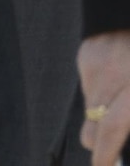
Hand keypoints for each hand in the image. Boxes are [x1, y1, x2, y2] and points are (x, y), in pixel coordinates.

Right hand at [82, 30, 129, 163]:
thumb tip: (123, 138)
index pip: (112, 129)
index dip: (106, 154)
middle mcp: (112, 76)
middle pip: (92, 126)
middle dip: (100, 143)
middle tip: (111, 149)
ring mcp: (94, 64)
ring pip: (89, 108)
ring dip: (102, 115)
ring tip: (124, 101)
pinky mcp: (86, 55)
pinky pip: (88, 86)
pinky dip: (100, 92)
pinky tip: (118, 80)